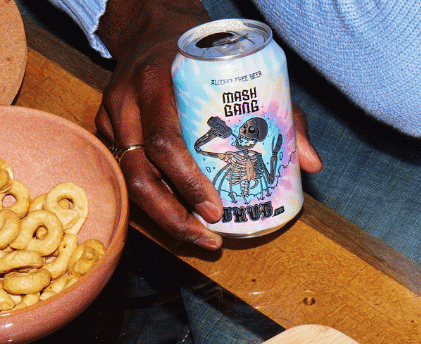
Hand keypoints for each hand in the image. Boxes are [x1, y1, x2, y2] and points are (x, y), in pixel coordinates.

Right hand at [95, 0, 320, 249]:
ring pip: (129, 180)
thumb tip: (312, 164)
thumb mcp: (242, 74)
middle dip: (174, 214)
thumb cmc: (202, 56)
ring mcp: (114, 118)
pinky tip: (182, 219)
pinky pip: (126, 174)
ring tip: (200, 237)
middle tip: (209, 237)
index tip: (216, 210)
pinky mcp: (108, 131)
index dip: (188, 182)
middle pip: (139, 172)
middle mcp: (127, 102)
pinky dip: (154, 202)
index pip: (164, 142)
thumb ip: (282, 115)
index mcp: (157, 82)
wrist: (151, 27)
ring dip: (164, 217)